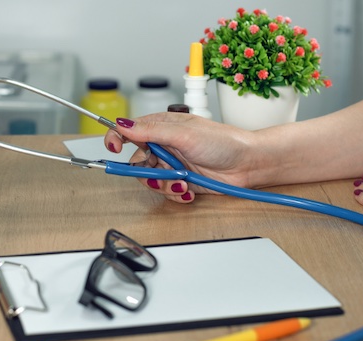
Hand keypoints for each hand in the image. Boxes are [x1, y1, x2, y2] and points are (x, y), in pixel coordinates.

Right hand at [103, 113, 257, 202]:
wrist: (248, 164)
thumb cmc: (224, 142)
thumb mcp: (184, 133)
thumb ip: (151, 131)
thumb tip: (123, 124)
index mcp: (162, 127)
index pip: (129, 131)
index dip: (117, 138)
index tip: (114, 147)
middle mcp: (165, 145)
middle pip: (136, 161)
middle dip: (146, 171)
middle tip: (158, 172)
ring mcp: (172, 165)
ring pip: (150, 180)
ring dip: (163, 184)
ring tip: (181, 182)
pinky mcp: (181, 182)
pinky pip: (166, 192)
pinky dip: (175, 193)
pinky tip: (188, 189)